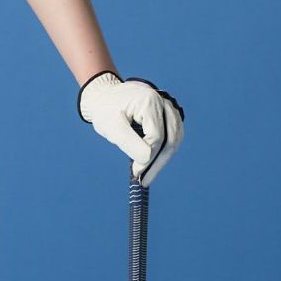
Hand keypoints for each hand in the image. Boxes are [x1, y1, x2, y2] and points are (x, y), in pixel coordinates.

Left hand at [77, 70, 184, 185]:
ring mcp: (169, 107)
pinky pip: (173, 135)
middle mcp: (164, 102)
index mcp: (149, 102)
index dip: (148, 157)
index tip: (136, 173)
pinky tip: (152, 164)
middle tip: (145, 182)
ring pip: (175, 138)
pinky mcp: (168, 115)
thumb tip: (148, 159)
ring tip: (148, 176)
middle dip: (159, 162)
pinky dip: (164, 150)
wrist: (105, 98)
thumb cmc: (106, 112)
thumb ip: (129, 143)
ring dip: (163, 159)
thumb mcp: (112, 128)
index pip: (156, 136)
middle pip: (171, 138)